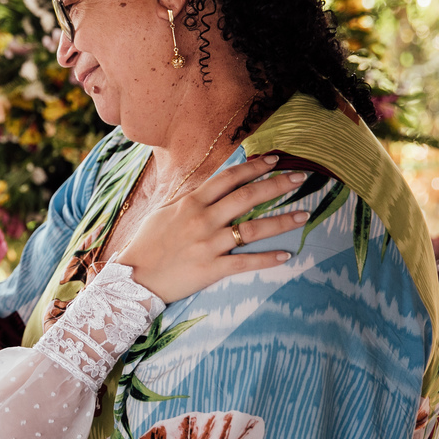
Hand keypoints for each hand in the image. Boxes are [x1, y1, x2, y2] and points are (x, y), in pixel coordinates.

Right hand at [117, 155, 308, 302]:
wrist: (134, 279)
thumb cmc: (147, 244)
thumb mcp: (163, 213)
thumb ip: (188, 198)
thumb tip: (210, 185)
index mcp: (190, 203)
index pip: (227, 178)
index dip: (253, 167)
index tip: (274, 160)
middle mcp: (202, 220)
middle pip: (246, 197)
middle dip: (276, 185)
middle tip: (301, 177)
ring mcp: (208, 245)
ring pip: (252, 229)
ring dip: (281, 221)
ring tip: (304, 214)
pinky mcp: (211, 269)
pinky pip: (245, 262)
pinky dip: (268, 259)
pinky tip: (287, 255)